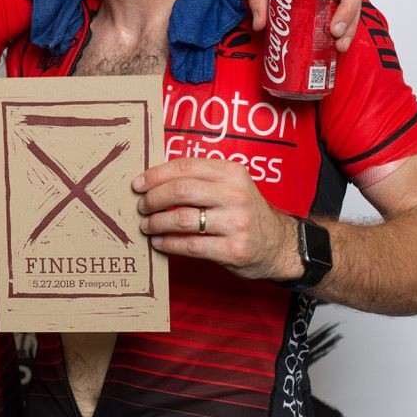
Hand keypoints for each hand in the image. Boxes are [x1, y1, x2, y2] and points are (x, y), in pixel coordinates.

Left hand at [134, 158, 300, 281]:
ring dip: (156, 223)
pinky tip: (159, 242)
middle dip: (153, 199)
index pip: (185, 166)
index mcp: (232, 172)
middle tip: (142, 206)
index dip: (156, 174)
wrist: (278, 243)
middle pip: (180, 191)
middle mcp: (235, 195)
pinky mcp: (233, 249)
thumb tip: (153, 179)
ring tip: (147, 225)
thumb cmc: (244, 211)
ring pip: (182, 219)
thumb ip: (200, 178)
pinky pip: (190, 246)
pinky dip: (168, 244)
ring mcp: (236, 223)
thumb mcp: (231, 185)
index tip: (138, 184)